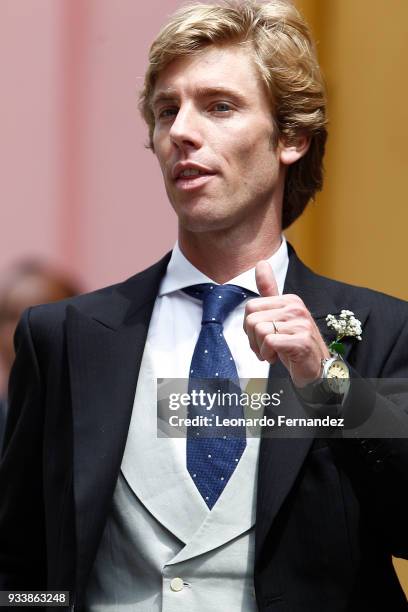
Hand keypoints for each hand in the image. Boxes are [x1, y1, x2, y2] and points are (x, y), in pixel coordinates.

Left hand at [243, 260, 329, 387]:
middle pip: (251, 319)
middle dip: (252, 339)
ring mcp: (300, 323)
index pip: (250, 308)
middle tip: (266, 347)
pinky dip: (268, 355)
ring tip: (273, 353)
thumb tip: (261, 262)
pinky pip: (269, 343)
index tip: (261, 337)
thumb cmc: (293, 343)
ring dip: (261, 349)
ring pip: (259, 331)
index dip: (249, 327)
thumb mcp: (280, 315)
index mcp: (289, 299)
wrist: (315, 368)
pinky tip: (278, 358)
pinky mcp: (301, 340)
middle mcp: (296, 307)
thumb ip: (270, 290)